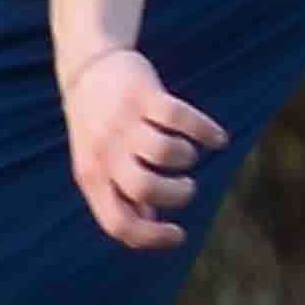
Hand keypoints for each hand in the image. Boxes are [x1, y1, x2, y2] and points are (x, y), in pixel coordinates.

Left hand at [64, 48, 224, 253]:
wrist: (87, 68)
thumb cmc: (99, 126)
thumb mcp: (98, 164)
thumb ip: (121, 194)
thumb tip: (151, 221)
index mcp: (91, 177)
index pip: (119, 223)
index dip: (153, 237)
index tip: (180, 234)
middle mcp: (103, 152)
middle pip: (146, 188)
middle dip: (177, 194)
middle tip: (185, 185)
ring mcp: (122, 122)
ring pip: (167, 152)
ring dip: (187, 159)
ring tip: (184, 154)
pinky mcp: (143, 95)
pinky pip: (182, 118)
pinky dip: (206, 131)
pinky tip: (217, 138)